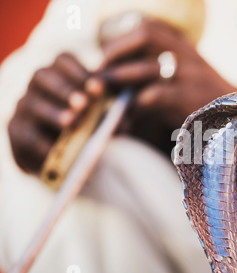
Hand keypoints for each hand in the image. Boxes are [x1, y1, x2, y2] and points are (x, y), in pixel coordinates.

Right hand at [8, 53, 100, 172]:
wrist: (59, 155)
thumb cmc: (85, 126)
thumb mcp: (100, 116)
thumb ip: (110, 113)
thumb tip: (125, 121)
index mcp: (60, 74)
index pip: (63, 60)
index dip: (79, 71)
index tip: (99, 87)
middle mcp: (38, 86)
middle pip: (43, 76)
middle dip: (65, 89)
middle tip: (84, 104)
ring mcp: (24, 108)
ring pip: (32, 104)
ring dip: (53, 113)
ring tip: (71, 122)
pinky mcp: (17, 132)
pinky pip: (26, 134)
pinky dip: (42, 142)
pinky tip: (56, 148)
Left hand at [100, 19, 236, 150]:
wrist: (236, 121)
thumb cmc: (202, 102)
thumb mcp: (185, 78)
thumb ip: (158, 71)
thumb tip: (117, 77)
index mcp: (186, 48)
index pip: (149, 28)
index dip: (122, 40)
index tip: (106, 58)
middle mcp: (189, 56)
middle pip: (147, 35)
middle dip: (116, 52)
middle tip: (100, 74)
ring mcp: (191, 77)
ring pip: (146, 68)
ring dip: (119, 80)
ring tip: (105, 96)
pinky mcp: (190, 100)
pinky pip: (153, 96)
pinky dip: (134, 107)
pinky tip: (127, 118)